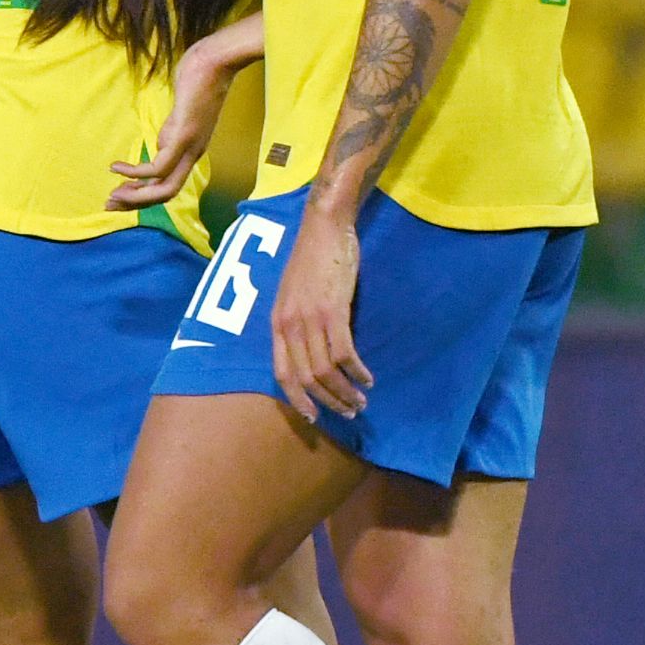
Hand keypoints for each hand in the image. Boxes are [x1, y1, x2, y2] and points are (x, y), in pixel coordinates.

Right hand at [110, 40, 238, 210]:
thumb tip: (160, 144)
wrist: (216, 60)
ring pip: (165, 188)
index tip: (119, 195)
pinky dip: (136, 172)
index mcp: (191, 149)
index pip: (169, 184)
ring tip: (113, 194)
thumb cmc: (199, 80)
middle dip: (137, 204)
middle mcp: (193, 153)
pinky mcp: (185, 134)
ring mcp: (190, 145)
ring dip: (136, 196)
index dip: (144, 195)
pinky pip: (159, 167)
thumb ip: (172, 131)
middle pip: (166, 194)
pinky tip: (117, 167)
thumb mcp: (182, 114)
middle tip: (110, 205)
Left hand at [269, 203, 371, 419]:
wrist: (323, 227)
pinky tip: (367, 378)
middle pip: (306, 377)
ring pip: (325, 370)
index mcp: (277, 323)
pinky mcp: (334, 310)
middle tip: (348, 412)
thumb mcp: (293, 295)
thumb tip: (310, 352)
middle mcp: (290, 325)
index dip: (298, 399)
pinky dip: (356, 371)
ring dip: (344, 391)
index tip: (315, 417)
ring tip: (361, 400)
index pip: (282, 373)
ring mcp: (311, 318)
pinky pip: (343, 352)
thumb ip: (297, 322)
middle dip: (328, 401)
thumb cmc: (311, 259)